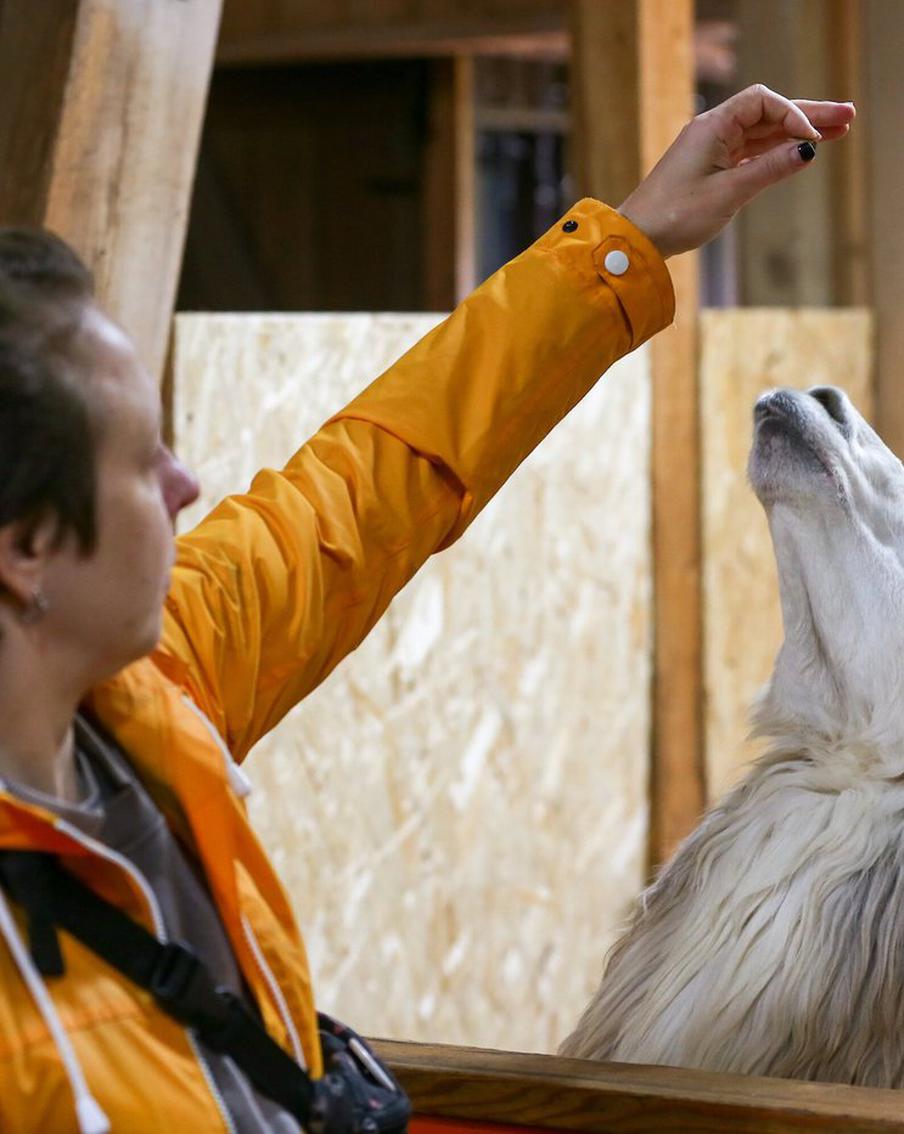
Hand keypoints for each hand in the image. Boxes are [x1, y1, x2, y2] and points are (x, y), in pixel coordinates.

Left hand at [618, 84, 855, 257]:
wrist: (638, 238)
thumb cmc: (675, 215)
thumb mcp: (729, 193)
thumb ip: (770, 169)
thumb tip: (806, 150)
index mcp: (713, 127)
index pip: (762, 102)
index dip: (792, 114)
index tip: (812, 139)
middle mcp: (712, 131)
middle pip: (768, 114)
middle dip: (806, 116)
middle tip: (846, 117)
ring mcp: (711, 149)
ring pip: (762, 134)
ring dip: (795, 134)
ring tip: (836, 133)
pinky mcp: (710, 168)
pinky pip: (750, 152)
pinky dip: (775, 151)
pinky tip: (798, 152)